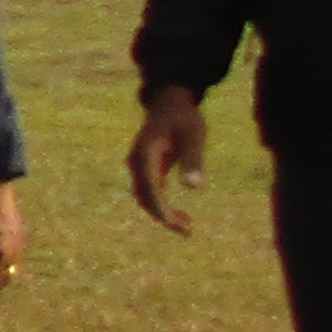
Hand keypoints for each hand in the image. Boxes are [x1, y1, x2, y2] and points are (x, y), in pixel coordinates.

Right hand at [125, 86, 207, 233]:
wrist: (169, 101)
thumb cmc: (183, 117)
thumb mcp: (193, 135)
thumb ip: (192, 160)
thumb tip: (194, 187)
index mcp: (145, 155)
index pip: (149, 190)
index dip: (161, 210)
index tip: (176, 225)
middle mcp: (137, 163)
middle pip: (144, 198)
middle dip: (164, 217)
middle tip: (188, 231)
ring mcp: (139, 166)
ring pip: (145, 198)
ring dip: (163, 214)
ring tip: (187, 227)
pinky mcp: (146, 168)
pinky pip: (150, 192)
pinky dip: (163, 205)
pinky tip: (180, 215)